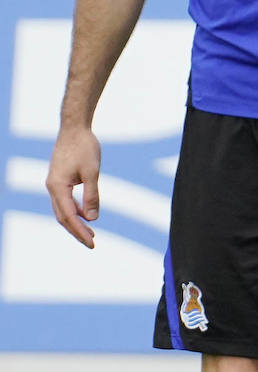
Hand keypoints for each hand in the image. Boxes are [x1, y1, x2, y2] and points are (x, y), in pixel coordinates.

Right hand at [46, 127, 101, 247]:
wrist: (74, 128)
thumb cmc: (84, 147)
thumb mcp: (92, 172)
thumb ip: (91, 196)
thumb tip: (92, 219)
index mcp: (57, 187)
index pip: (69, 216)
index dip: (80, 231)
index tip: (91, 243)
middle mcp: (52, 187)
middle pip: (63, 217)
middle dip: (76, 231)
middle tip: (92, 243)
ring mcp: (54, 183)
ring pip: (62, 210)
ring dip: (76, 222)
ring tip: (91, 233)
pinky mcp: (59, 179)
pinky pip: (65, 201)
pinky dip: (75, 210)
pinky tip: (86, 215)